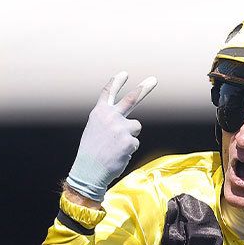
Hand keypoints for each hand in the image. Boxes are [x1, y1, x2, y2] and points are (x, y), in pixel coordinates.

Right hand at [65, 72, 157, 202]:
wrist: (89, 170)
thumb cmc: (91, 153)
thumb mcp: (94, 130)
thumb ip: (108, 121)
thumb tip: (128, 123)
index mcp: (100, 113)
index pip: (108, 93)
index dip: (116, 82)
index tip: (124, 74)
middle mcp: (111, 116)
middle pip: (131, 99)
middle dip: (143, 89)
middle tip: (154, 80)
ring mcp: (121, 128)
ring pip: (136, 127)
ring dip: (130, 136)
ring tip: (116, 146)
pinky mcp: (130, 140)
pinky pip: (135, 142)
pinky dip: (128, 149)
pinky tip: (118, 154)